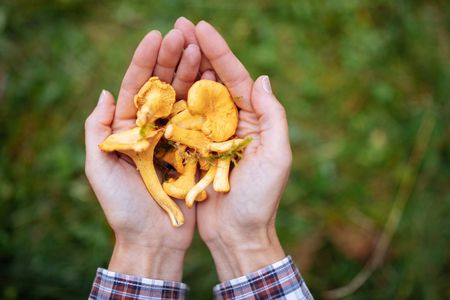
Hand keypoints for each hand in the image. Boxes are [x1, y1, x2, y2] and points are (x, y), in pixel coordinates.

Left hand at [84, 29, 200, 280]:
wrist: (154, 239)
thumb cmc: (123, 208)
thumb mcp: (99, 169)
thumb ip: (97, 132)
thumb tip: (105, 92)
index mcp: (128, 130)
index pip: (136, 87)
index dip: (145, 61)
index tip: (157, 36)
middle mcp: (153, 129)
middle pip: (162, 87)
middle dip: (172, 59)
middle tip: (184, 33)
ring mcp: (175, 138)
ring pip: (184, 99)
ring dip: (192, 73)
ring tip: (201, 48)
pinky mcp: (195, 151)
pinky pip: (201, 122)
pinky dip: (207, 100)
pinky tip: (215, 79)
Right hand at [175, 19, 290, 280]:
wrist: (236, 234)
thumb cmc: (258, 200)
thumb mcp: (276, 157)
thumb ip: (273, 116)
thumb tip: (263, 78)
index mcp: (251, 120)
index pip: (235, 77)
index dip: (219, 51)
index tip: (201, 27)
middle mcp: (229, 122)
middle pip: (211, 80)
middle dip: (195, 52)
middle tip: (177, 25)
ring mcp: (208, 135)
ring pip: (192, 95)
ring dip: (180, 69)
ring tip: (165, 43)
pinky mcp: (190, 150)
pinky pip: (178, 120)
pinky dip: (169, 99)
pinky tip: (156, 80)